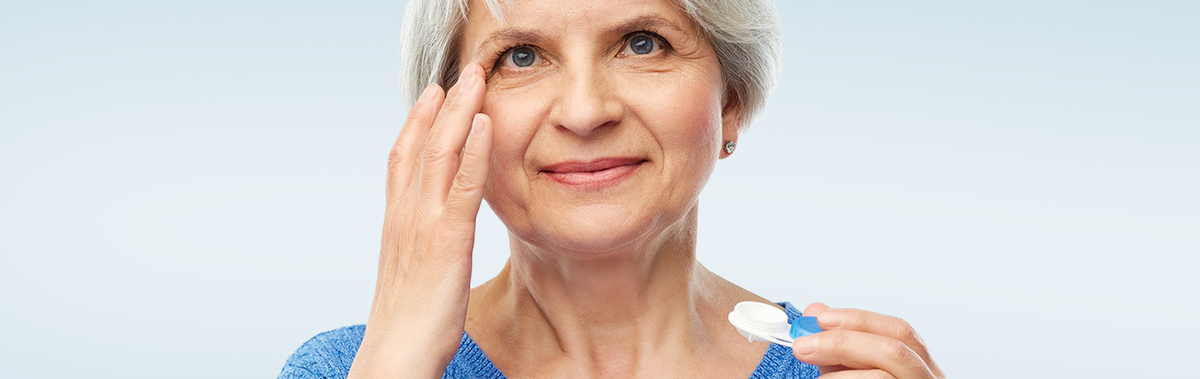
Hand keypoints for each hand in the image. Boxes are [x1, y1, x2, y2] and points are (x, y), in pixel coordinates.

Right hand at [348, 63, 491, 378]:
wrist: (396, 357)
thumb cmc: (409, 327)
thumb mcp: (415, 275)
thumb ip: (423, 247)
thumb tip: (435, 240)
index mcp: (397, 222)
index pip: (404, 157)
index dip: (419, 121)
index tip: (435, 92)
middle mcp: (405, 214)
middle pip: (421, 143)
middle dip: (443, 104)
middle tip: (463, 71)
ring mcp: (423, 224)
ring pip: (441, 153)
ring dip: (461, 111)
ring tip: (477, 79)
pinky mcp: (447, 239)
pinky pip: (464, 186)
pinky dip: (475, 152)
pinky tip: (486, 125)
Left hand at [791, 303, 944, 378]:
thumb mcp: (850, 371)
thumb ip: (837, 345)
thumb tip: (816, 312)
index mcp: (921, 367)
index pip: (900, 333)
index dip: (860, 320)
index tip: (821, 319)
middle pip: (894, 353)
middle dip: (844, 343)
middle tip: (803, 346)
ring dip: (840, 375)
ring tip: (812, 375)